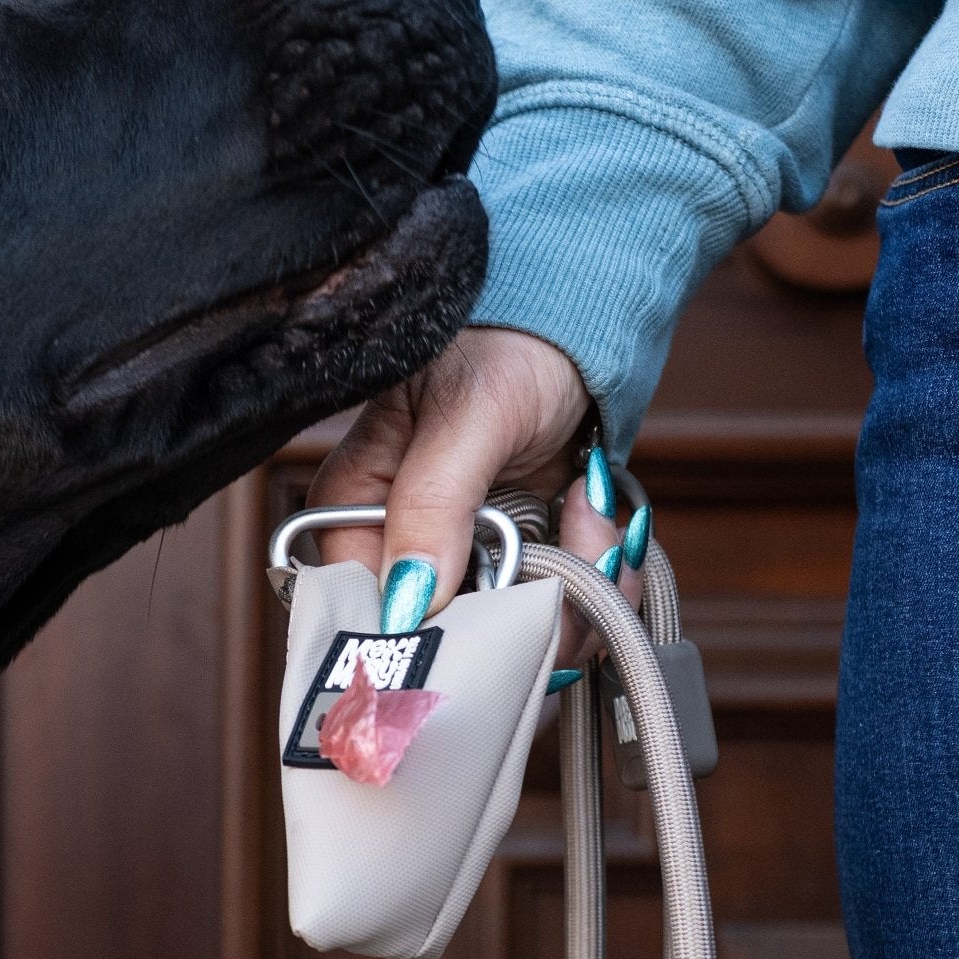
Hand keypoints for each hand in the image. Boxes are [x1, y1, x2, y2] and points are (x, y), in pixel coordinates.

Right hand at [308, 326, 642, 663]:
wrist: (575, 319)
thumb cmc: (506, 339)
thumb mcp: (468, 414)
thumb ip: (433, 505)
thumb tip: (406, 601)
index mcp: (358, 508)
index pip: (371, 614)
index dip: (432, 639)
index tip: (497, 632)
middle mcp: (403, 545)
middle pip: (451, 640)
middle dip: (529, 616)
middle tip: (581, 564)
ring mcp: (466, 558)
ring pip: (511, 634)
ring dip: (574, 593)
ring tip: (596, 525)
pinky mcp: (518, 560)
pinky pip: (554, 607)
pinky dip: (594, 579)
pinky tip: (601, 523)